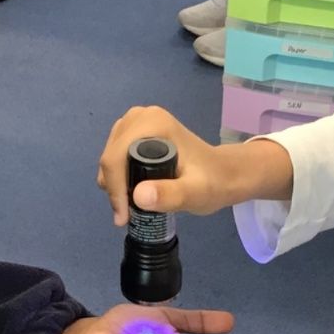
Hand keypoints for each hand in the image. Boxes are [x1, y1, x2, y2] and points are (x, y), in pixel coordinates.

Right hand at [98, 106, 292, 226]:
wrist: (223, 173)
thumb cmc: (212, 182)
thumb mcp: (195, 193)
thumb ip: (170, 195)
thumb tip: (139, 196)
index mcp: (152, 123)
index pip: (116, 157)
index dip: (115, 189)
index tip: (123, 217)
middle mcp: (140, 116)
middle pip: (110, 157)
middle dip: (115, 189)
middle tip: (128, 215)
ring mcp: (135, 121)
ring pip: (110, 158)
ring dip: (115, 184)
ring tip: (132, 205)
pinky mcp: (134, 130)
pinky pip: (115, 156)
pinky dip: (118, 176)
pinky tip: (133, 190)